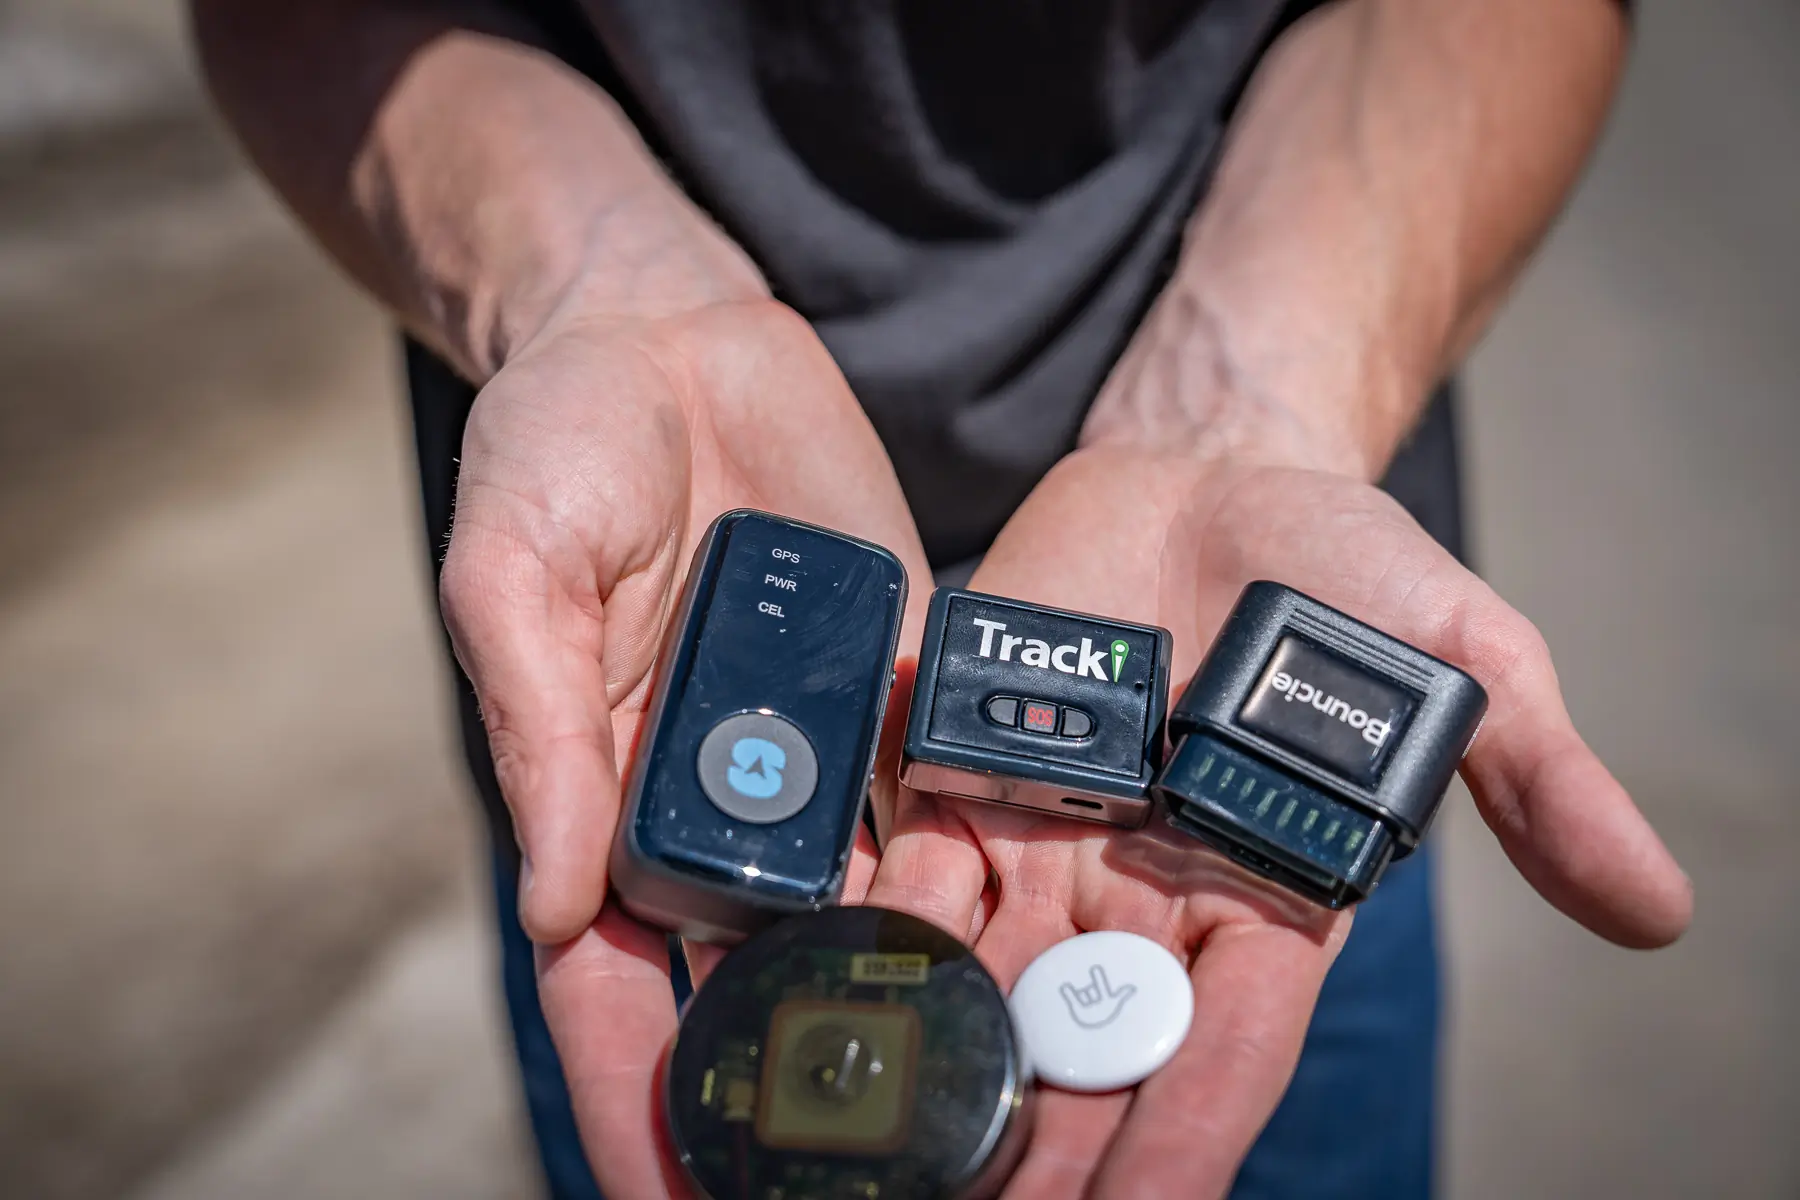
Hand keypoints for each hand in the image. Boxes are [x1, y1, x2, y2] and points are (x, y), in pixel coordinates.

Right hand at [437, 298, 936, 1195]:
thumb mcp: (516, 564)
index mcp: (595, 788)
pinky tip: (1014, 985)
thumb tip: (559, 903)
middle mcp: (705, 800)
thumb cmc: (562, 445)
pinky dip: (963, 904)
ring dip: (890, 1025)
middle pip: (741, 984)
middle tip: (844, 1198)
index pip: (605, 980)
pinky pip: (931, 817)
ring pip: (851, 925)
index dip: (632, 1095)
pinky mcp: (891, 702)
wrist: (678, 336)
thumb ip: (539, 726)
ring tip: (948, 1135)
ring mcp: (807, 760)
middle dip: (780, 1093)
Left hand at [870, 444, 1692, 1198]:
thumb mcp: (1464, 661)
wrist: (1211, 470)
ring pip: (993, 978)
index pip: (1229, 1049)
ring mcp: (1050, 839)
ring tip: (900, 1142)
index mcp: (1266, 895)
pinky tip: (840, 985)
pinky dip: (879, 924)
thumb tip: (1657, 910)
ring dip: (951, 1060)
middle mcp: (1148, 894)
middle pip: (1095, 1045)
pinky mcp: (969, 772)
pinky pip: (915, 865)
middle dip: (1047, 1137)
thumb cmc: (1344, 572)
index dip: (1185, 1139)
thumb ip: (1533, 779)